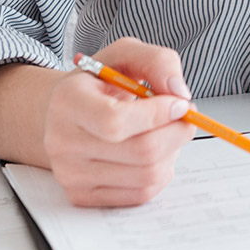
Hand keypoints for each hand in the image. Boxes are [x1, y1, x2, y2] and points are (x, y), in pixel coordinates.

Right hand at [42, 37, 197, 206]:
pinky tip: (156, 152)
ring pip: (146, 176)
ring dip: (172, 152)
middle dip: (176, 133)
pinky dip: (161, 172)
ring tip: (167, 131)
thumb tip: (179, 92)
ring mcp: (70, 174)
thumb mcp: (125, 54)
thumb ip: (157, 61)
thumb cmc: (98, 83)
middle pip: (139, 152)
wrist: (65, 112)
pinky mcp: (83, 196)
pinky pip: (140, 194)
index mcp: (68, 101)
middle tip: (187, 117)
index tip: (180, 103)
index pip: (115, 121)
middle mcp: (62, 142)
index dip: (157, 114)